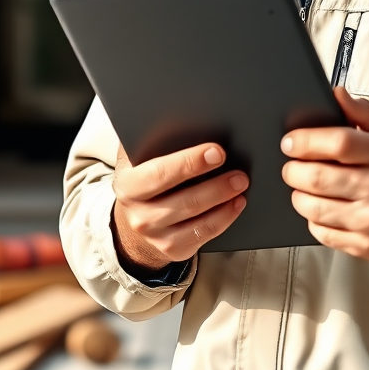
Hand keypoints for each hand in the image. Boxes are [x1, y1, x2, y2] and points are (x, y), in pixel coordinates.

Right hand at [112, 143, 247, 271]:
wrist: (135, 219)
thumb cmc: (144, 178)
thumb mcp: (138, 158)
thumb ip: (152, 141)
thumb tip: (184, 120)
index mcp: (128, 185)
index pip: (160, 173)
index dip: (190, 163)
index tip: (216, 151)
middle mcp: (139, 215)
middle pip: (184, 201)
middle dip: (215, 185)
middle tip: (238, 172)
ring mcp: (156, 236)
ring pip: (197, 221)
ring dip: (224, 201)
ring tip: (240, 183)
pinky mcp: (173, 249)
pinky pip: (204, 235)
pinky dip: (224, 218)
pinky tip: (235, 204)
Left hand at [280, 87, 368, 261]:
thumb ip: (362, 112)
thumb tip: (337, 93)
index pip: (339, 143)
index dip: (307, 140)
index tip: (290, 141)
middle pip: (320, 177)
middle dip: (293, 170)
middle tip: (290, 165)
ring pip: (314, 208)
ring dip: (298, 195)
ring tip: (300, 186)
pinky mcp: (363, 244)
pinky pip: (321, 232)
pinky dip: (311, 218)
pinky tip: (317, 208)